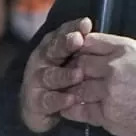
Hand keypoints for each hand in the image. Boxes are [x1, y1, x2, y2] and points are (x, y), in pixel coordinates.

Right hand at [20, 18, 92, 133]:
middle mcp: (43, 60)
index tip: (86, 23)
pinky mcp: (36, 102)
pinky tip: (71, 99)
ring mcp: (37, 80)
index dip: (73, 28)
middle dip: (65, 44)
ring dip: (64, 74)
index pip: (62, 33)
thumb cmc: (66, 80)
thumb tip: (98, 32)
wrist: (44, 111)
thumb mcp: (76, 62)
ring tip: (79, 74)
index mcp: (53, 47)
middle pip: (53, 49)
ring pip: (50, 75)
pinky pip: (48, 100)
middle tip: (78, 39)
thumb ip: (85, 48)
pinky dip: (59, 100)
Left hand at [61, 34, 135, 135]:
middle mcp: (113, 67)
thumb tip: (106, 52)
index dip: (80, 47)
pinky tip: (69, 107)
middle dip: (75, 68)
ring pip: (77, 87)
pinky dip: (72, 109)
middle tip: (71, 74)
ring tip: (71, 92)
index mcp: (125, 49)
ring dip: (73, 89)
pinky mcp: (107, 115)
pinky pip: (80, 110)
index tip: (78, 52)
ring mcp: (108, 92)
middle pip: (79, 63)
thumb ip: (125, 52)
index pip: (90, 42)